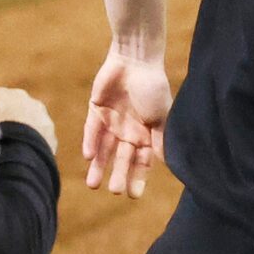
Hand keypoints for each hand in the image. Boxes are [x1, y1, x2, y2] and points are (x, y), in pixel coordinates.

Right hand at [0, 71, 56, 154]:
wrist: (21, 156)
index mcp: (13, 94)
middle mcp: (31, 103)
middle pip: (8, 108)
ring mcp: (43, 121)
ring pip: (23, 121)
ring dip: (12, 128)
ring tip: (1, 142)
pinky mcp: (49, 139)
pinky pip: (35, 137)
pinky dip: (25, 141)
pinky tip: (17, 150)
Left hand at [82, 45, 169, 198]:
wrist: (136, 58)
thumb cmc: (153, 86)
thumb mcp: (161, 116)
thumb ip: (160, 140)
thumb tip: (166, 164)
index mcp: (146, 134)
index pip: (141, 162)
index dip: (138, 178)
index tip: (133, 195)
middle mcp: (128, 131)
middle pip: (121, 158)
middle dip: (118, 175)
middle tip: (114, 191)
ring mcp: (111, 122)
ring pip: (104, 149)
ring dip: (98, 166)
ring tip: (92, 185)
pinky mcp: (96, 110)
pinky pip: (91, 130)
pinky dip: (90, 143)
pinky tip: (88, 156)